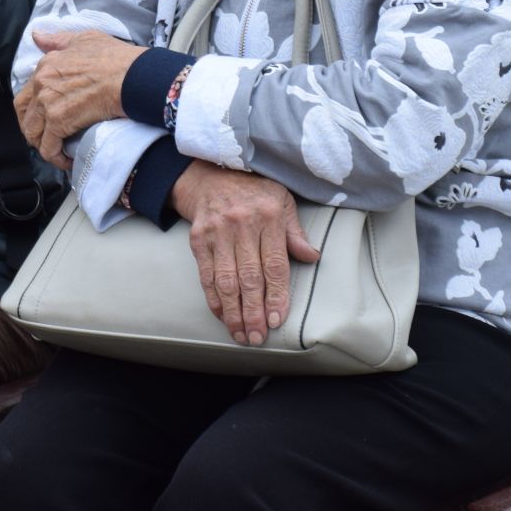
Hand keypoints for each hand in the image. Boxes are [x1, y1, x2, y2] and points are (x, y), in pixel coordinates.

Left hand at [13, 29, 146, 168]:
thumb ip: (58, 40)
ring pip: (33, 133)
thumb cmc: (116, 58)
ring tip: (58, 151)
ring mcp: (47, 102)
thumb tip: (37, 36)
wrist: (132, 76)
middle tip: (48, 138)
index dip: (34, 109)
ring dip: (43, 145)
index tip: (46, 119)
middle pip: (24, 114)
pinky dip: (55, 158)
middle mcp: (41, 82)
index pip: (28, 92)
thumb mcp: (85, 39)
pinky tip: (67, 160)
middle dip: (33, 129)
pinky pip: (48, 147)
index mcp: (46, 65)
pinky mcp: (58, 121)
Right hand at [171, 163, 319, 346]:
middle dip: (254, 312)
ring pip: (226, 280)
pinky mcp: (198, 237)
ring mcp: (217, 231)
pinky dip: (213, 298)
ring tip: (240, 334)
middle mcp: (242, 225)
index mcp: (269, 216)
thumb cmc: (253, 189)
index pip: (275, 265)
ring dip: (233, 312)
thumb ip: (295, 232)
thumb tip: (312, 257)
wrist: (210, 172)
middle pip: (250, 278)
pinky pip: (205, 274)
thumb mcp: (282, 201)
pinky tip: (221, 315)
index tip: (277, 319)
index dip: (277, 296)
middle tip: (258, 337)